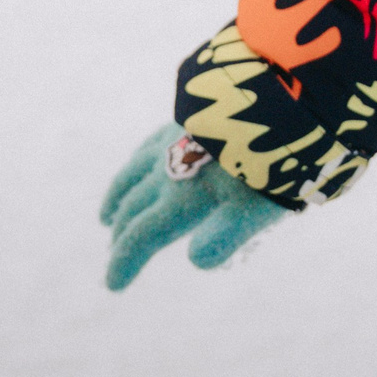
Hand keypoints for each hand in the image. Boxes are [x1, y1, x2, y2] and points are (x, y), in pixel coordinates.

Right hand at [100, 124, 285, 290]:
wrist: (270, 92)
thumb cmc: (267, 157)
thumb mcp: (253, 205)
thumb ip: (224, 236)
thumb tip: (197, 260)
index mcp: (179, 199)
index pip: (142, 236)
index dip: (125, 261)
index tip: (112, 284)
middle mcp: (167, 171)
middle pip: (134, 208)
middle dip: (122, 234)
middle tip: (115, 253)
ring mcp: (172, 142)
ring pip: (133, 174)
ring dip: (119, 198)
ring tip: (107, 215)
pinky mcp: (184, 119)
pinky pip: (146, 146)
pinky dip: (135, 164)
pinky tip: (139, 162)